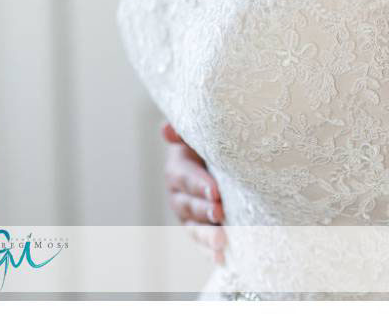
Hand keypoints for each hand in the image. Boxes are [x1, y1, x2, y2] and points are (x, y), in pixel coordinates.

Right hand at [162, 123, 226, 263]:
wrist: (216, 161)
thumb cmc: (209, 144)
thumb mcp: (197, 135)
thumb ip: (184, 132)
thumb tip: (166, 130)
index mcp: (177, 168)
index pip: (184, 177)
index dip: (198, 185)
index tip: (215, 192)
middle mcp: (178, 194)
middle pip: (188, 205)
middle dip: (204, 211)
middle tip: (221, 214)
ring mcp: (187, 215)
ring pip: (193, 228)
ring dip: (206, 237)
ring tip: (221, 243)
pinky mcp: (198, 230)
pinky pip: (201, 243)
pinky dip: (210, 252)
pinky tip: (222, 259)